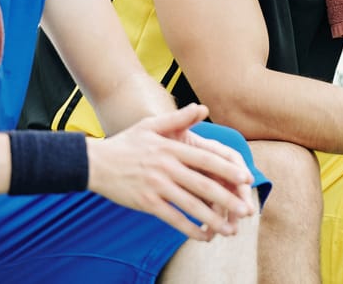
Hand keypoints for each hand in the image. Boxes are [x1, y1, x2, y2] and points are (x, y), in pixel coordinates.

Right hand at [86, 104, 256, 239]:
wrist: (96, 163)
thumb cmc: (127, 143)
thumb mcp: (151, 125)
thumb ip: (179, 119)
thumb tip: (203, 108)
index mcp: (171, 148)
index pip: (206, 160)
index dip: (228, 169)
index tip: (246, 178)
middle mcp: (166, 167)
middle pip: (203, 185)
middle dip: (228, 199)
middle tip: (246, 209)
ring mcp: (157, 186)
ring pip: (190, 205)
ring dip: (213, 219)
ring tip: (230, 230)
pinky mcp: (147, 203)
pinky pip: (173, 219)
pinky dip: (190, 229)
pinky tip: (204, 236)